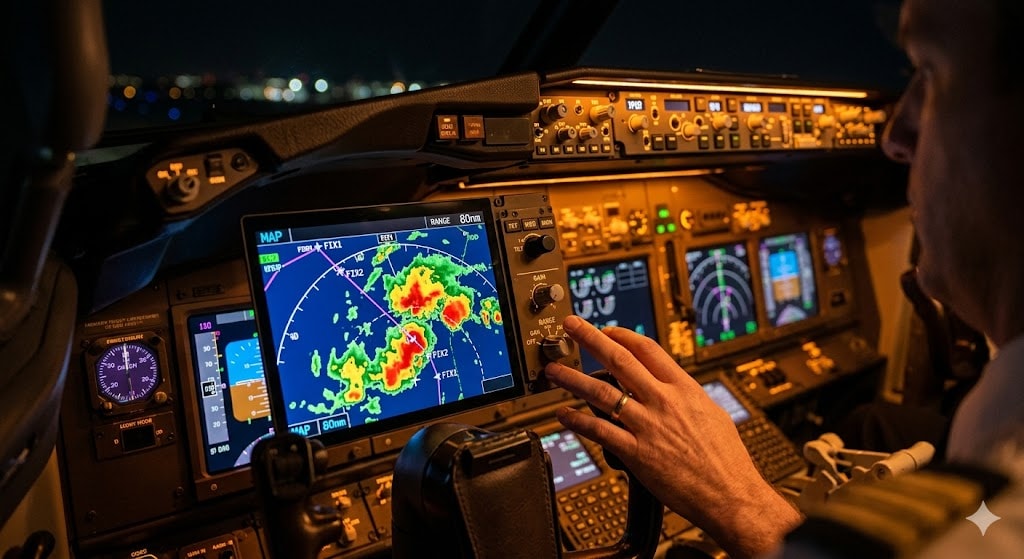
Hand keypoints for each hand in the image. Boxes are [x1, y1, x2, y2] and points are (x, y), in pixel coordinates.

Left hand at [544, 316, 800, 558]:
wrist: (731, 495)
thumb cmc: (726, 460)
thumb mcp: (712, 414)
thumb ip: (688, 397)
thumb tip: (675, 387)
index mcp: (684, 389)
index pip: (648, 350)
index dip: (623, 335)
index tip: (606, 330)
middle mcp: (663, 402)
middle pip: (620, 360)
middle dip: (591, 339)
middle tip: (571, 326)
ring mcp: (648, 426)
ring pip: (602, 393)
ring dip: (573, 379)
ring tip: (553, 371)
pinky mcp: (637, 453)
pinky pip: (600, 432)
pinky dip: (578, 421)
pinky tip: (564, 415)